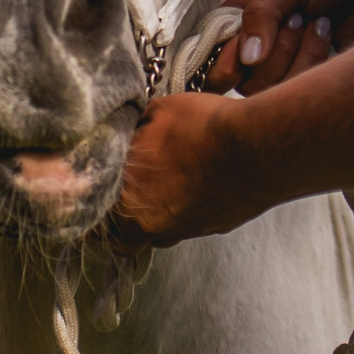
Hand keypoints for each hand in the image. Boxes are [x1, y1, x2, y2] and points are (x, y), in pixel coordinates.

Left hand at [108, 91, 276, 252]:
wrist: (257, 148)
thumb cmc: (203, 129)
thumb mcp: (156, 114)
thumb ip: (134, 133)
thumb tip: (130, 134)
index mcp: (126, 200)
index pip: (96, 220)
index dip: (96, 208)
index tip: (99, 198)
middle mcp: (151, 225)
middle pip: (124, 238)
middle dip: (124, 222)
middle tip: (129, 197)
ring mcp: (183, 230)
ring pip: (158, 234)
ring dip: (157, 216)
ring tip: (167, 186)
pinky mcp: (211, 229)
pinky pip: (188, 225)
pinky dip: (188, 210)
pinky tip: (196, 185)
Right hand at [203, 0, 353, 94]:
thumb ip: (260, 14)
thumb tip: (247, 59)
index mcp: (232, 30)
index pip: (211, 64)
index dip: (228, 61)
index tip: (253, 43)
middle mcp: (249, 59)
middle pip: (242, 83)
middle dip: (274, 49)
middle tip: (295, 17)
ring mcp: (277, 76)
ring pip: (270, 91)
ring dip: (296, 51)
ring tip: (312, 22)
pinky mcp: (304, 88)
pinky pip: (298, 92)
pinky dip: (314, 56)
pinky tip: (323, 33)